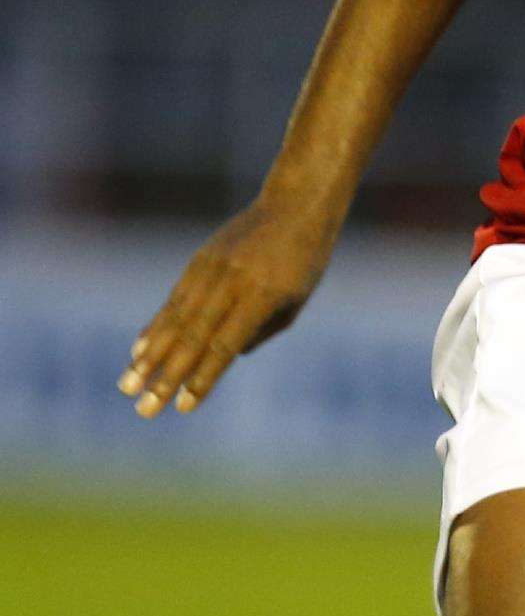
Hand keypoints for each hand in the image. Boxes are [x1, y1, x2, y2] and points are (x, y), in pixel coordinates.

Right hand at [117, 199, 335, 417]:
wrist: (294, 204)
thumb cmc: (305, 259)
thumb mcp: (295, 299)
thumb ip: (261, 332)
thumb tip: (217, 361)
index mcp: (264, 296)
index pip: (226, 346)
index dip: (204, 378)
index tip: (184, 407)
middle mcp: (233, 283)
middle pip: (194, 338)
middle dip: (167, 377)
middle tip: (144, 410)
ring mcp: (212, 270)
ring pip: (176, 320)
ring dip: (150, 357)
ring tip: (128, 386)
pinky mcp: (199, 261)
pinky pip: (174, 299)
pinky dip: (156, 327)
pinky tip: (138, 350)